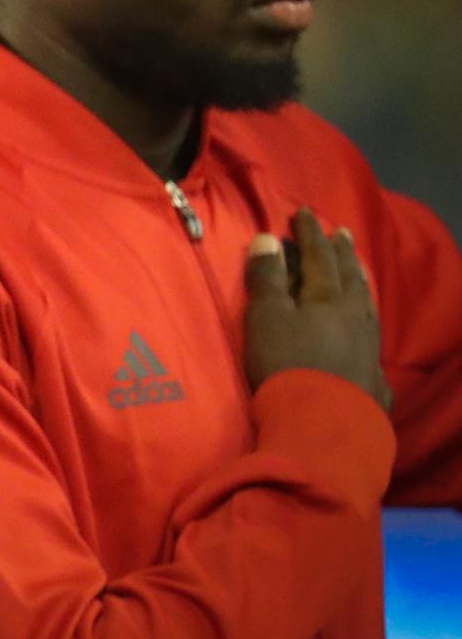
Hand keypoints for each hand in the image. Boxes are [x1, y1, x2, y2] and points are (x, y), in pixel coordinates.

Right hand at [243, 209, 390, 412]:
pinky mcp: (372, 374)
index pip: (318, 256)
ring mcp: (368, 345)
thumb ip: (266, 279)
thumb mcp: (265, 318)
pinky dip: (366, 320)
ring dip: (358, 282)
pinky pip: (371, 335)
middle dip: (341, 253)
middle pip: (349, 276)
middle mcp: (354, 315)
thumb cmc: (287, 366)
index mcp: (326, 298)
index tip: (303, 212)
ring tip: (356, 270)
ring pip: (365, 303)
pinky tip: (366, 327)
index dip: (309, 233)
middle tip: (341, 232)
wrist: (323, 426)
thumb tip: (268, 238)